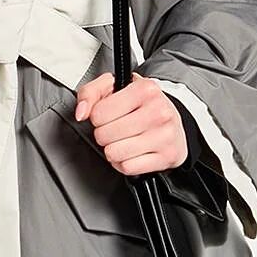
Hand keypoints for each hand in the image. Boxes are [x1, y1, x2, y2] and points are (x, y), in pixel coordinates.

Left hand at [73, 72, 188, 173]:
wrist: (175, 124)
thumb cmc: (143, 106)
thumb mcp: (115, 88)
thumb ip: (90, 93)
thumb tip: (82, 112)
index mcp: (146, 89)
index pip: (99, 113)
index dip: (97, 117)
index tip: (109, 115)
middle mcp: (158, 111)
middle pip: (104, 135)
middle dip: (104, 134)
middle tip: (116, 129)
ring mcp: (164, 135)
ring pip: (114, 153)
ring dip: (113, 150)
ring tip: (124, 141)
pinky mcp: (166, 157)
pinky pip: (127, 167)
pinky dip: (124, 163)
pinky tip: (133, 153)